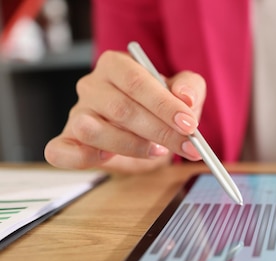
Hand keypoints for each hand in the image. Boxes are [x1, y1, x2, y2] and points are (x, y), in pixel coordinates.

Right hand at [45, 50, 206, 172]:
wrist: (147, 135)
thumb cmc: (161, 110)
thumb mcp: (184, 95)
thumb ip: (190, 88)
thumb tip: (185, 97)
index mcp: (117, 66)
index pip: (137, 80)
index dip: (164, 104)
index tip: (189, 124)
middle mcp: (92, 87)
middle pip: (121, 108)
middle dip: (160, 131)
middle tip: (188, 146)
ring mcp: (77, 114)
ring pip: (93, 130)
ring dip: (131, 145)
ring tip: (157, 151)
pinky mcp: (68, 142)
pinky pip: (62, 151)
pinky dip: (82, 157)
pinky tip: (109, 158)